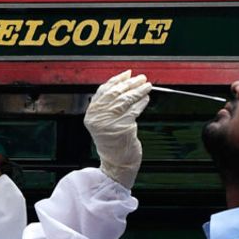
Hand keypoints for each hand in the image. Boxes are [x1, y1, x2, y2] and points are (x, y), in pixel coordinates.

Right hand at [83, 70, 150, 188]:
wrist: (117, 164)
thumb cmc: (113, 144)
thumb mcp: (105, 123)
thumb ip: (109, 106)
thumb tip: (124, 85)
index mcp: (91, 114)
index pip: (103, 91)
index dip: (117, 80)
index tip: (127, 74)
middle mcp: (98, 117)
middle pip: (115, 93)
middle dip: (130, 83)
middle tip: (140, 78)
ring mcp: (110, 122)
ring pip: (126, 99)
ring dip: (138, 90)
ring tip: (147, 85)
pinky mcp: (123, 127)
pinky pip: (134, 110)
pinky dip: (141, 102)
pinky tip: (146, 98)